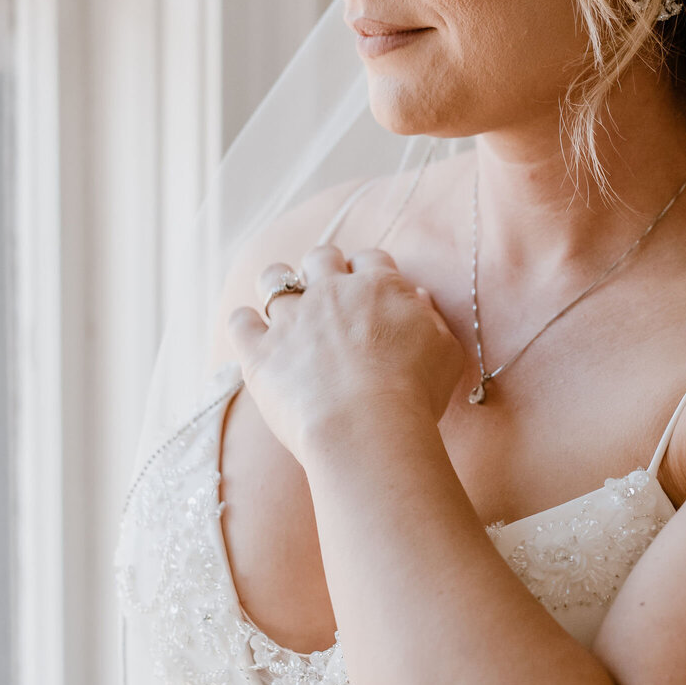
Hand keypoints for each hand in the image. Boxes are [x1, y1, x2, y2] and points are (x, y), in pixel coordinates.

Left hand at [228, 244, 463, 460]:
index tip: (368, 290)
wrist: (367, 427)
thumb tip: (417, 298)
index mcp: (378, 287)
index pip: (370, 258)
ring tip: (284, 307)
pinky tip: (252, 334)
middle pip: (320, 257)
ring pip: (274, 278)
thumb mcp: (445, 351)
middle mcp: (331, 292)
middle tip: (327, 295)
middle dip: (322, 268)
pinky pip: (240, 321)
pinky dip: (244, 323)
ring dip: (278, 286)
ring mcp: (291, 319)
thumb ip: (431, 318)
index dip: (368, 271)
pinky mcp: (261, 352)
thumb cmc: (416, 393)